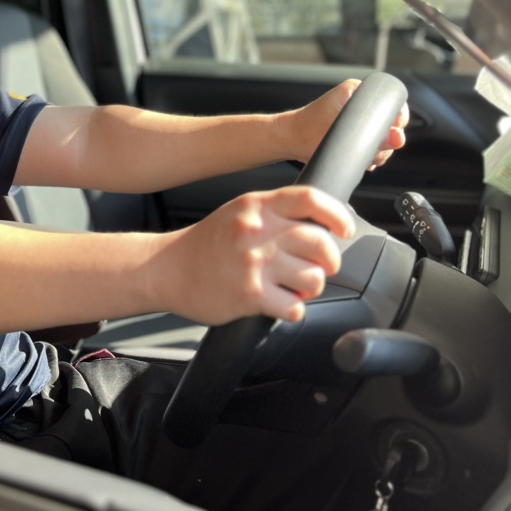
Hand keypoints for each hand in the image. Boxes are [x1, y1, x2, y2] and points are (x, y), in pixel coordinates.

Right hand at [156, 185, 354, 325]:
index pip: (311, 200)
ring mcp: (254, 263)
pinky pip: (294, 307)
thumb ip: (275, 213)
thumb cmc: (206, 244)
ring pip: (313, 279)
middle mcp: (257, 231)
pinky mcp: (249, 294)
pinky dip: (291, 310)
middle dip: (329, 261)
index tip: (344, 230)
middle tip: (320, 267)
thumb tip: (322, 224)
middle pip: (321, 243)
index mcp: (257, 206)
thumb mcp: (239, 213)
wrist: (165, 268)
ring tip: (292, 287)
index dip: (337, 215)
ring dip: (310, 288)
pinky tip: (277, 303)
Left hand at [289, 79, 407, 168]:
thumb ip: (373, 139)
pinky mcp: (353, 130)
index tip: (391, 138)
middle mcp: (359, 101)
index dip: (397, 123)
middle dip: (385, 143)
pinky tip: (362, 160)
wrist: (288, 140)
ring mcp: (357, 116)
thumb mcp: (342, 136)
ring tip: (365, 158)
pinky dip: (370, 153)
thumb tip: (399, 139)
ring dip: (378, 151)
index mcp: (357, 91)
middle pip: (390, 123)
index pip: (393, 103)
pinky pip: (372, 143)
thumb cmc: (306, 133)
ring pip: (383, 137)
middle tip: (373, 153)